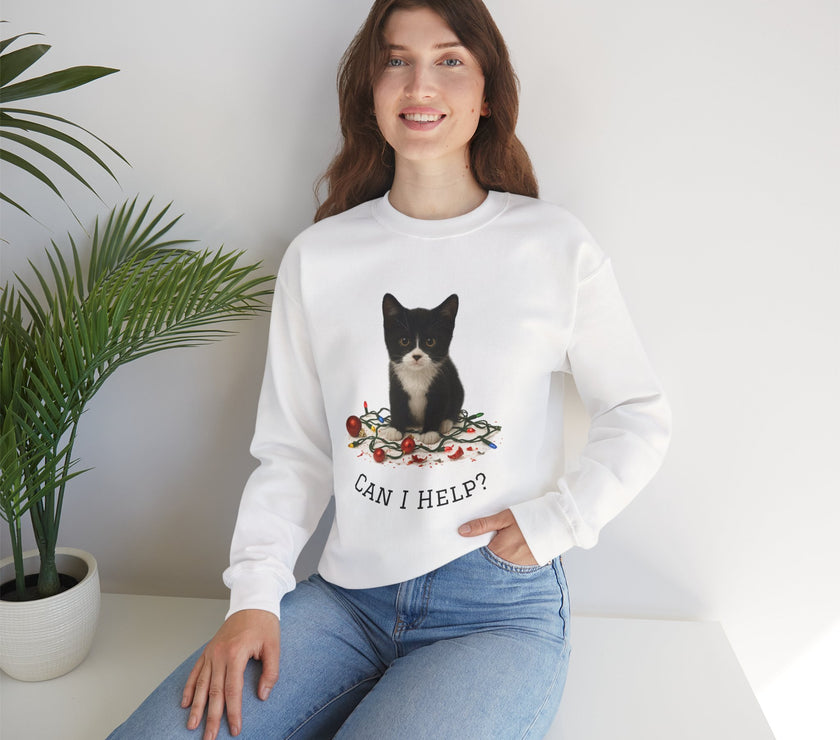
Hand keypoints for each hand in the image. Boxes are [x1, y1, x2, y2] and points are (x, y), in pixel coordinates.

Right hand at [182, 609, 279, 739]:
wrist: (252, 602)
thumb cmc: (264, 623)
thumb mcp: (274, 646)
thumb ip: (270, 672)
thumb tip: (262, 695)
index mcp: (236, 654)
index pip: (233, 690)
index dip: (233, 712)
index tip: (234, 729)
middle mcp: (220, 654)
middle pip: (213, 692)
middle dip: (211, 717)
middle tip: (209, 738)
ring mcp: (211, 652)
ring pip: (201, 684)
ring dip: (196, 707)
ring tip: (192, 726)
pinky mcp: (208, 650)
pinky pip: (195, 671)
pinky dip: (189, 688)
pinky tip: (185, 703)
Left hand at [458, 508, 538, 565]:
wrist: (557, 523)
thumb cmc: (530, 517)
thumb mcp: (504, 518)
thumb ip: (483, 525)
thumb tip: (462, 531)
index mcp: (499, 550)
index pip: (478, 554)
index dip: (474, 547)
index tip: (470, 541)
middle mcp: (507, 562)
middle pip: (489, 561)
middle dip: (486, 553)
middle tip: (492, 541)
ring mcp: (519, 567)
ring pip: (501, 564)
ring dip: (499, 556)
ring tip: (506, 543)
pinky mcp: (529, 567)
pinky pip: (514, 566)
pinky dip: (511, 558)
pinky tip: (515, 548)